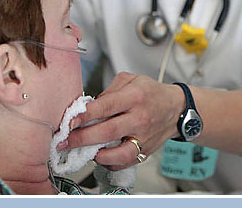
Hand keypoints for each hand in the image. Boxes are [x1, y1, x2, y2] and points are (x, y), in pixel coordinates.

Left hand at [65, 72, 184, 169]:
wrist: (176, 108)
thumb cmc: (151, 92)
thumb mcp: (131, 79)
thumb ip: (109, 91)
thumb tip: (89, 107)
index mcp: (134, 96)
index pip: (105, 106)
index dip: (85, 115)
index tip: (70, 120)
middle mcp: (139, 118)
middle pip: (107, 131)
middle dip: (82, 138)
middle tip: (65, 141)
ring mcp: (143, 137)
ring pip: (117, 153)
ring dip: (96, 154)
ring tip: (83, 151)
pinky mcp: (145, 151)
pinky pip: (124, 162)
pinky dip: (109, 163)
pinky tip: (100, 156)